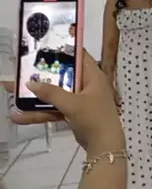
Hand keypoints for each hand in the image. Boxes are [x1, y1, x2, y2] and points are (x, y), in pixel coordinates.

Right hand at [2, 50, 124, 155]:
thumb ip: (52, 93)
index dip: (64, 48)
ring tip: (8, 90)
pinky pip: (53, 109)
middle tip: (19, 69)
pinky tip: (19, 116)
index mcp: (93, 76)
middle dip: (39, 74)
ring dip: (34, 95)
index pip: (79, 56)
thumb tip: (31, 83)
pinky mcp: (72, 113)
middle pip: (61, 75)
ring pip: (54, 94)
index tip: (45, 43)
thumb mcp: (73, 104)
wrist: (104, 145)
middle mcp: (86, 85)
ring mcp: (79, 100)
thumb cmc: (95, 118)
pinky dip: (39, 112)